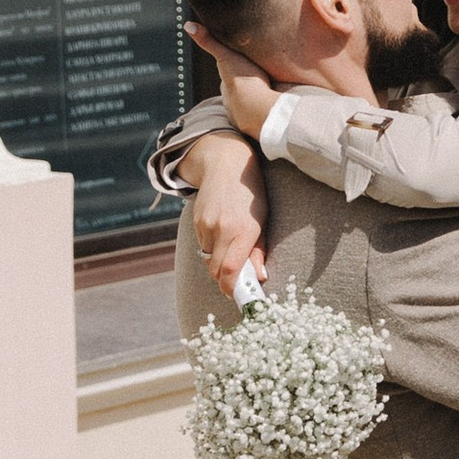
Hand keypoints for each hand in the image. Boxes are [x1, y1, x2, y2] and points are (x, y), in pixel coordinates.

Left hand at [186, 23, 280, 141]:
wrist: (260, 110)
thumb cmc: (243, 82)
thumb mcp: (226, 56)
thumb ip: (209, 41)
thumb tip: (187, 25)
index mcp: (227, 89)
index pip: (229, 80)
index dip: (235, 73)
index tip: (244, 67)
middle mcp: (234, 106)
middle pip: (240, 95)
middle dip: (248, 89)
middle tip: (260, 80)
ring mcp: (247, 119)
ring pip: (252, 108)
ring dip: (259, 103)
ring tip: (271, 95)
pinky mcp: (261, 127)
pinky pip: (264, 118)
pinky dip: (269, 113)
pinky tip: (278, 110)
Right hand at [188, 134, 268, 297]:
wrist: (225, 164)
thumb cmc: (251, 194)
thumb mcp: (262, 221)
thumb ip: (259, 251)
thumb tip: (260, 278)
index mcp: (243, 230)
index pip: (230, 272)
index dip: (231, 289)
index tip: (238, 295)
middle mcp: (223, 229)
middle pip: (216, 271)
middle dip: (225, 279)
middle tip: (238, 278)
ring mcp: (206, 226)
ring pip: (209, 259)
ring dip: (219, 261)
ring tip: (231, 245)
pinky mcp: (196, 222)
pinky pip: (203, 246)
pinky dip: (212, 247)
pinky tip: (221, 231)